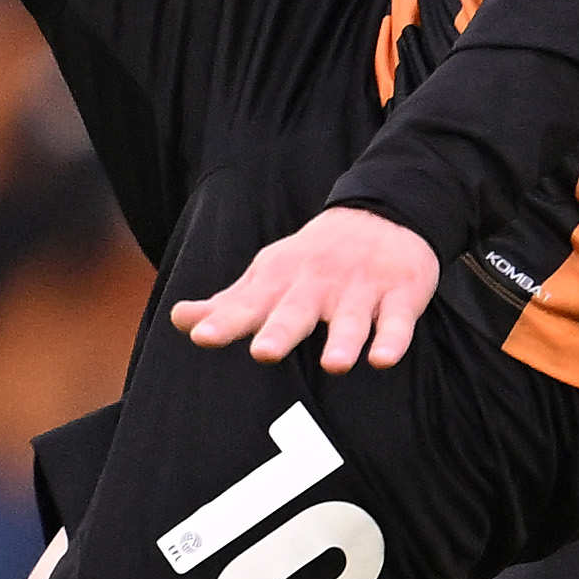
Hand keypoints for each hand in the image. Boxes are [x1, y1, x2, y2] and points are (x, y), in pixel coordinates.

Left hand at [171, 207, 438, 375]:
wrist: (382, 213)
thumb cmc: (312, 260)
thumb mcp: (268, 274)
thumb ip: (229, 304)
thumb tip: (178, 320)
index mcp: (281, 280)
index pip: (249, 305)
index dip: (226, 323)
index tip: (203, 337)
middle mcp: (317, 284)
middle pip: (297, 311)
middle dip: (281, 332)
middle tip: (264, 354)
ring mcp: (360, 289)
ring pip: (352, 319)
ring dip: (344, 340)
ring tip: (335, 365)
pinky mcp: (400, 294)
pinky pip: (398, 320)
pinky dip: (393, 339)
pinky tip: (383, 359)